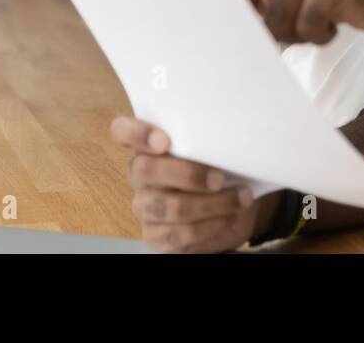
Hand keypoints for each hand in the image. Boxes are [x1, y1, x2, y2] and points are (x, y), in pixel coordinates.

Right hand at [109, 116, 276, 252]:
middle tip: (220, 178)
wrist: (235, 206)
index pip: (122, 131)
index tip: (164, 141)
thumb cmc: (224, 168)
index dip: (136, 134)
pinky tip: (228, 217)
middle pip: (146, 170)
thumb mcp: (219, 148)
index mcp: (149, 144)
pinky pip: (178, 234)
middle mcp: (141, 173)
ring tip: (240, 197)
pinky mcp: (155, 234)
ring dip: (211, 204)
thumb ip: (210, 137)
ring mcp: (145, 205)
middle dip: (188, 174)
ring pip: (168, 206)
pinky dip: (210, 226)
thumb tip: (229, 129)